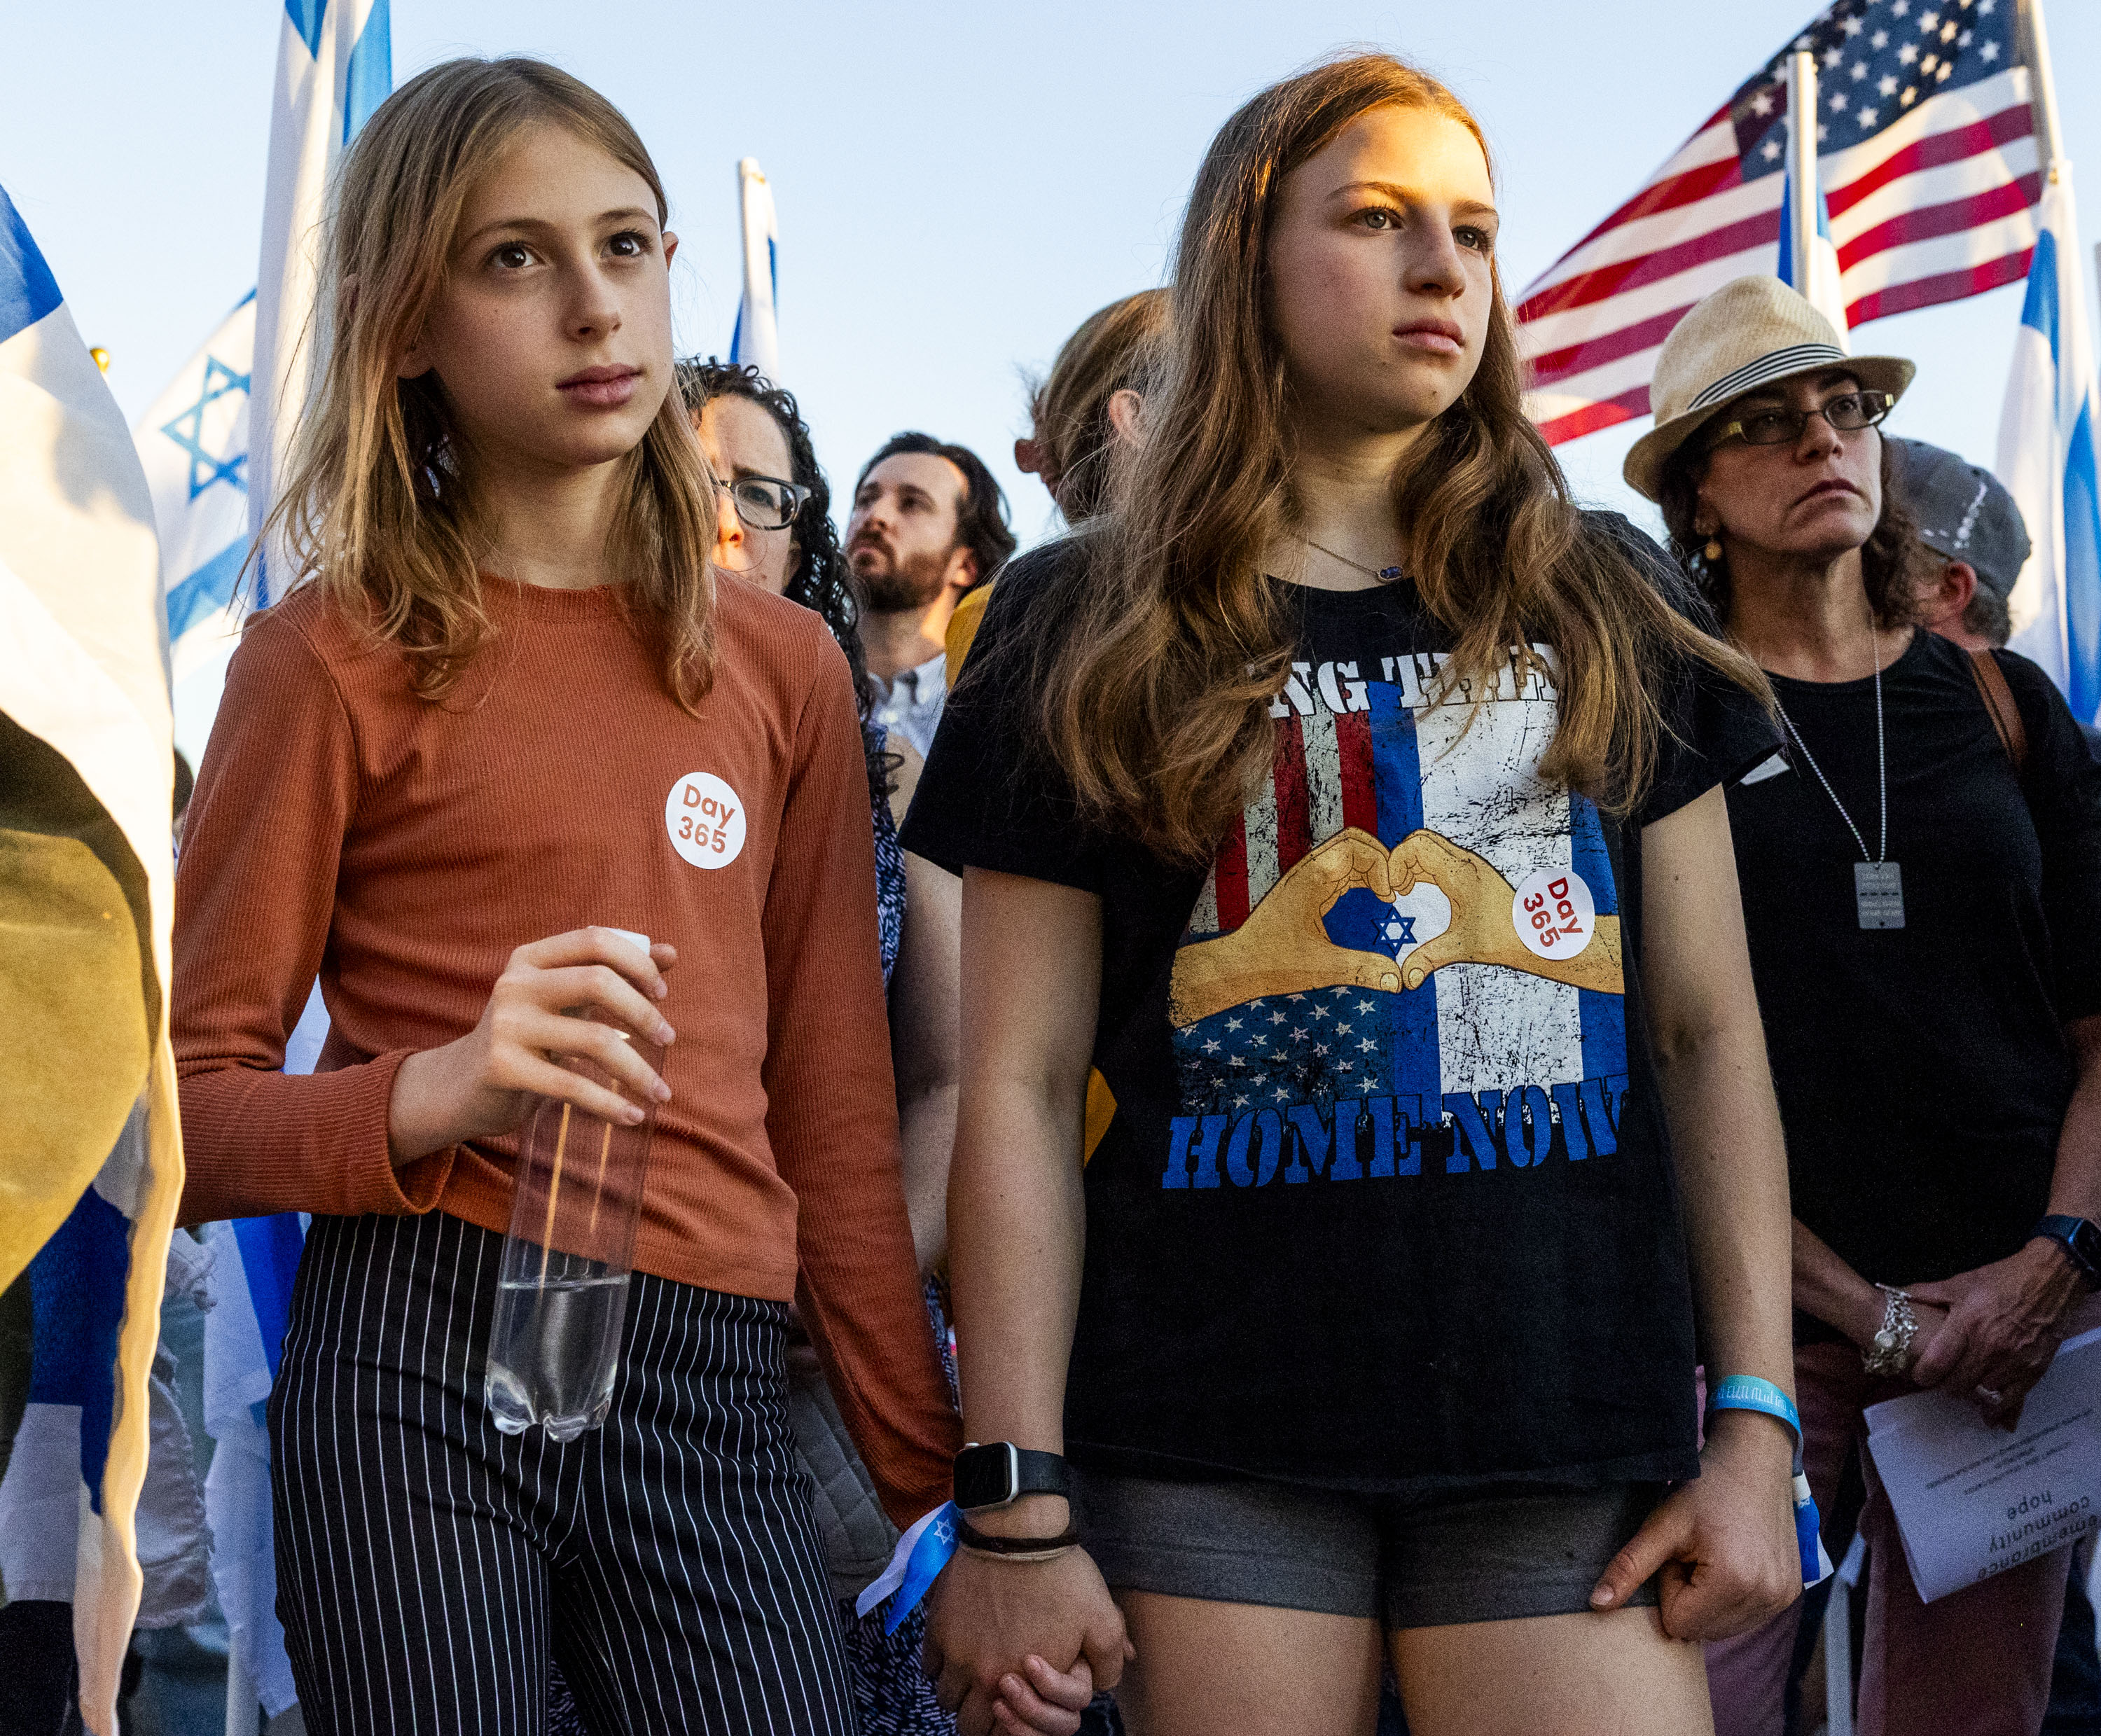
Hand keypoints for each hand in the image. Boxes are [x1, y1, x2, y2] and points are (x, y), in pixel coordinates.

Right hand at [387, 927, 676, 1164]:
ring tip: (661, 1092)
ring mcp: (506, 1025)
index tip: (662, 993)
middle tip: (669, 1039)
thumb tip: (670, 952)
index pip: (595, 939)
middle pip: (598, 982)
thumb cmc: (528, 1037)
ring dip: (638, 1069)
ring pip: (594, 1040)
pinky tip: (632, 1115)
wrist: (461, 1086)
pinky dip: (609, 1103)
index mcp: (531, 958)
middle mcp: (515, 984)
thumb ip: (613, 973)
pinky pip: (572, 1085)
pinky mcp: (502, 1068)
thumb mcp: (564, 999)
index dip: (637, 962)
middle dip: (644, 1013)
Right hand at [924, 1545, 1129, 1735]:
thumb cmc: (1062, 1576)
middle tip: (992, 1696)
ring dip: (959, 1692)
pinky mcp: (937, 1625)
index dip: (1007, 1728)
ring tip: (975, 1673)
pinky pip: (928, 1665)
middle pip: (966, 1724)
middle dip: (979, 1717)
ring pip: (944, 1697)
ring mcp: (955, 1650)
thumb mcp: (1103, 1620)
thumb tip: (1102, 1684)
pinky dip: (940, 1665)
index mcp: (1022, 1683)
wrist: (1019, 1532)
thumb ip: (1107, 1663)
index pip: (999, 1734)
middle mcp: (982, 1675)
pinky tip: (958, 1649)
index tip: (1012, 1710)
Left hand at [1169, 828, 1402, 1024]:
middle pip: (1354, 842)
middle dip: (1380, 860)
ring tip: (1385, 895)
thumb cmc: (1272, 964)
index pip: (1356, 847)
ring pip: (1346, 853)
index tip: (1391, 897)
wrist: (1238, 964)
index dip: (1382, 865)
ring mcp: (1305, 877)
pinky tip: (1371, 897)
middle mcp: (1308, 871)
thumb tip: (1398, 981)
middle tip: (1393, 891)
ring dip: (1370, 867)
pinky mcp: (1305, 887)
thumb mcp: (1321, 968)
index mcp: (1312, 880)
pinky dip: (1359, 876)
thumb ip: (1362, 970)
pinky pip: (1338, 868)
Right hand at [1389, 829, 1623, 994]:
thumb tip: (1407, 978)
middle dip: (1400, 860)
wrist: (1533, 934)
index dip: (1396, 864)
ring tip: (1405, 890)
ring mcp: (1469, 863)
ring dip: (1410, 863)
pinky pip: (1438, 855)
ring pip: (1428, 845)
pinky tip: (1418, 889)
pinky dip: (1421, 866)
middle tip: (1397, 889)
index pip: (1415, 845)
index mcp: (1460, 873)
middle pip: (1419, 839)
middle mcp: (1465, 861)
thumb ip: (1429, 959)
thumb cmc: (1504, 938)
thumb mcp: (1462, 947)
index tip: (1395, 891)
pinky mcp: (1470, 869)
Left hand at [1588, 1409, 1799, 1641]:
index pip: (1677, 1623)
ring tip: (1714, 1553)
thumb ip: (1629, 1567)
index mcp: (1733, 1584)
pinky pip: (1748, 1616)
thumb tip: (1597, 1604)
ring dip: (1709, 1598)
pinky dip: (1732, 1596)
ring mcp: (1782, 1598)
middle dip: (1689, 1596)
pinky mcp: (1790, 1593)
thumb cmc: (1706, 1487)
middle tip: (1695, 1551)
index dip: (1668, 1587)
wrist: (1755, 1459)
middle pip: (1702, 1629)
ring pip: (1723, 1626)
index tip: (1677, 1552)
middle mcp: (1765, 1598)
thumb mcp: (1662, 1524)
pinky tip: (1734, 1559)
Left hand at [1907, 1241, 2084, 1426]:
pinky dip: (1998, 1408)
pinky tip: (1989, 1414)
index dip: (1922, 1375)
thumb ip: (1927, 1293)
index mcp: (1966, 1324)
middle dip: (1945, 1386)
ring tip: (1964, 1388)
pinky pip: (2011, 1399)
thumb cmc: (2002, 1279)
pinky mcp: (2033, 1370)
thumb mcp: (1961, 1282)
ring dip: (1970, 1394)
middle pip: (1957, 1385)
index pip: (1936, 1363)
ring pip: (1982, 1395)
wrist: (2049, 1280)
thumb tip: (1895, 1293)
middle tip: (1942, 1380)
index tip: (1918, 1375)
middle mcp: (1989, 1347)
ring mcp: (2013, 1361)